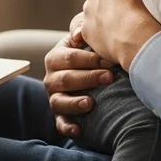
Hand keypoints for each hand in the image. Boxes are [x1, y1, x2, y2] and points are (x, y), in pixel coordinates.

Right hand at [44, 14, 114, 137]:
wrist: (90, 69)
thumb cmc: (90, 50)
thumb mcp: (86, 37)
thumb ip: (82, 30)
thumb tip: (79, 34)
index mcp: (56, 57)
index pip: (69, 58)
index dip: (89, 59)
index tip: (110, 61)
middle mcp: (51, 78)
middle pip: (65, 79)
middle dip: (88, 78)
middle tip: (109, 77)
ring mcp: (54, 97)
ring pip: (59, 102)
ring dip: (74, 103)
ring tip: (91, 103)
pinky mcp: (60, 115)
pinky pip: (60, 124)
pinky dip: (68, 128)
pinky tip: (79, 130)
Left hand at [82, 0, 160, 71]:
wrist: (137, 39)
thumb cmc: (145, 3)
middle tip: (134, 1)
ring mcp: (89, 10)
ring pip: (99, 5)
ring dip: (109, 9)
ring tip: (127, 20)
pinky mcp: (87, 30)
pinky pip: (94, 27)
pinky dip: (103, 28)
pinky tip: (117, 33)